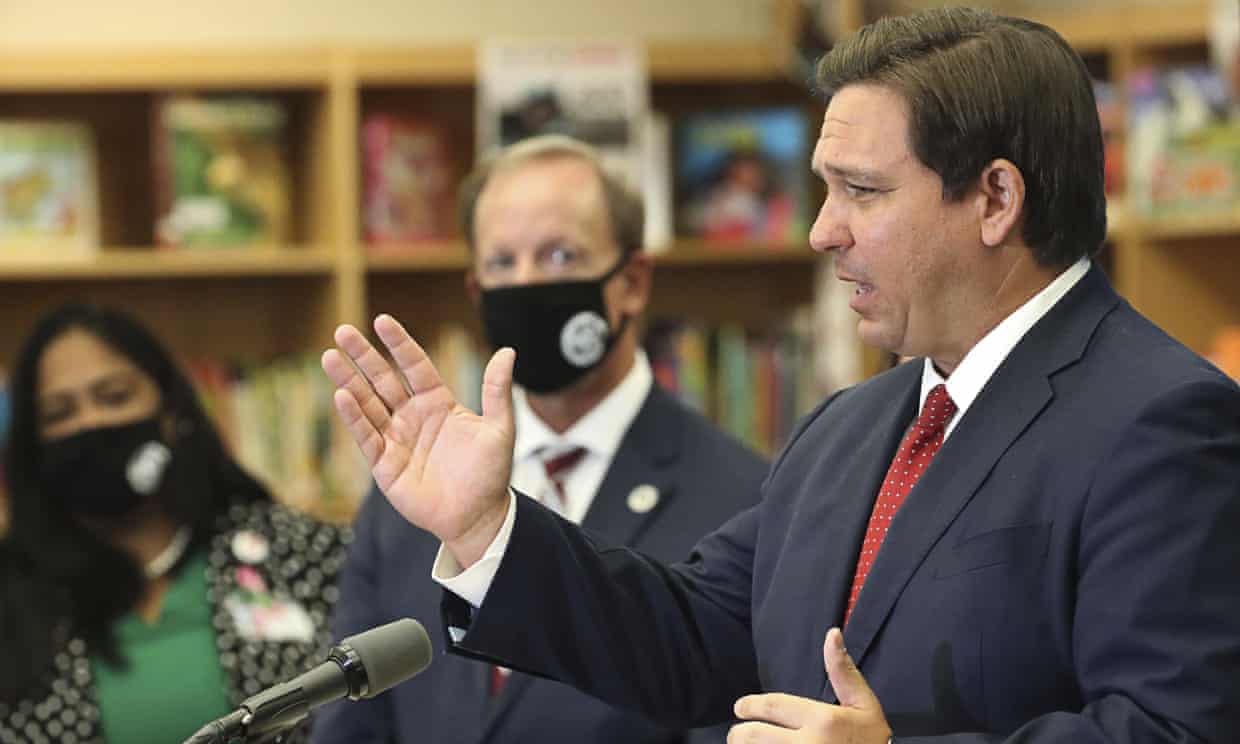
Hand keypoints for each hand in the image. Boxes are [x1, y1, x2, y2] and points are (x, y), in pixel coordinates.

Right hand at [322, 314, 515, 567]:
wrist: (478, 517)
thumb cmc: (490, 474)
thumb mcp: (499, 429)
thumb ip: (497, 391)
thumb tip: (508, 352)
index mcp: (438, 403)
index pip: (415, 366)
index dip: (399, 344)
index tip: (382, 320)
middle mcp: (413, 416)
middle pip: (383, 379)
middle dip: (363, 356)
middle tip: (342, 331)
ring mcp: (396, 439)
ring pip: (367, 404)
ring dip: (348, 381)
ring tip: (329, 357)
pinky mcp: (384, 464)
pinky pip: (366, 436)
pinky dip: (354, 417)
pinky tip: (341, 395)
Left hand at [729, 628, 890, 742]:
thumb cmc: (872, 741)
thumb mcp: (864, 706)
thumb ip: (843, 672)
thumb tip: (832, 633)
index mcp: (824, 722)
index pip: (772, 706)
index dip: (750, 705)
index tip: (740, 707)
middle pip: (752, 736)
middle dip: (739, 734)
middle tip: (738, 734)